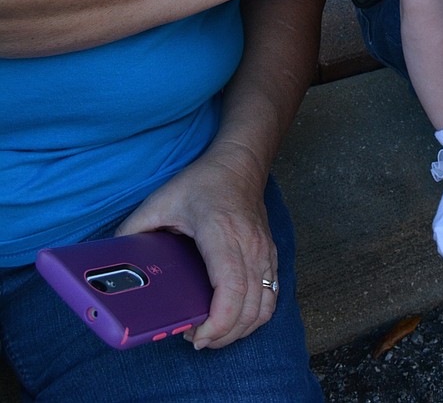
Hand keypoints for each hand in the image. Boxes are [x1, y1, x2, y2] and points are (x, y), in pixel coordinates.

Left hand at [117, 144, 275, 349]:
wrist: (239, 164)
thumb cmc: (203, 182)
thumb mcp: (161, 200)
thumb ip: (134, 229)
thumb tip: (113, 259)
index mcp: (221, 233)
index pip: (231, 288)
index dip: (217, 323)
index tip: (194, 335)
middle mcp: (250, 246)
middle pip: (248, 308)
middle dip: (221, 335)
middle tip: (193, 337)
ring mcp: (265, 252)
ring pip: (263, 308)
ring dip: (239, 330)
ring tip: (211, 332)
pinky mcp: (271, 257)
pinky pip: (271, 298)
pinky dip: (253, 318)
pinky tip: (232, 320)